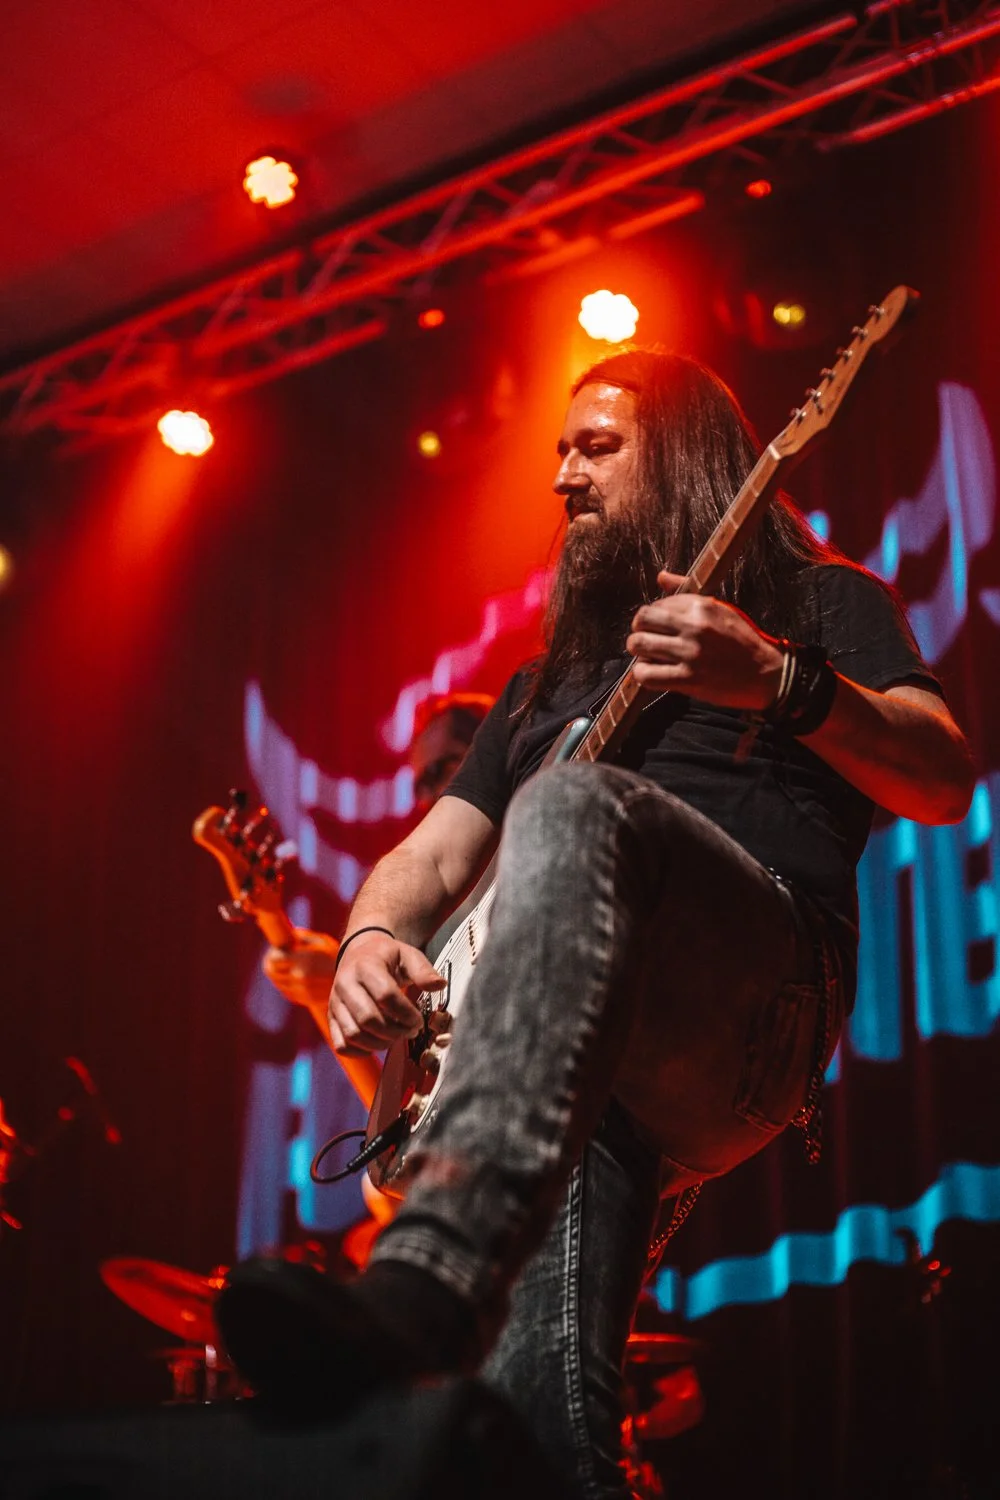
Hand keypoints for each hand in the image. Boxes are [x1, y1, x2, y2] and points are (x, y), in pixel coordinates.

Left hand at [263, 928, 338, 1009]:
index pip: (273, 959)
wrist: (352, 980)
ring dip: (278, 973)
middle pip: (270, 971)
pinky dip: (286, 983)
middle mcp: (300, 977)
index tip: (276, 949)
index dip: (272, 953)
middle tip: (276, 957)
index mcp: (303, 959)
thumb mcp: (321, 940)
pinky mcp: (304, 1000)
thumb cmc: (335, 956)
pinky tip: (296, 976)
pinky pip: (286, 991)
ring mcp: (301, 990)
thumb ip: (301, 936)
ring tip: (288, 965)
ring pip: (277, 982)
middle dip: (270, 962)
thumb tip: (284, 936)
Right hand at [329, 931, 444, 1056]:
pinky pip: (341, 1044)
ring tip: (395, 1037)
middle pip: (368, 1018)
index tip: (418, 1019)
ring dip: (379, 1043)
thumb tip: (439, 985)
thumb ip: (423, 971)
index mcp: (365, 966)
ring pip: (353, 1034)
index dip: (406, 1013)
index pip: (385, 995)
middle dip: (394, 1031)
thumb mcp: (408, 954)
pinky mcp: (332, 1018)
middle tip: (410, 1031)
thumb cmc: (386, 956)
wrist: (359, 952)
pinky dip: (360, 1051)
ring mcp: (335, 1003)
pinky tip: (377, 1043)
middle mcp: (345, 984)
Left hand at [626, 570, 783, 711]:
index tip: (662, 628)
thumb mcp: (720, 609)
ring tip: (649, 657)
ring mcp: (690, 653)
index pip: (658, 604)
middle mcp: (694, 626)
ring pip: (639, 645)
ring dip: (639, 652)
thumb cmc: (743, 640)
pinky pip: (646, 674)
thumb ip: (686, 593)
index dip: (655, 617)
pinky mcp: (688, 679)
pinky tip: (652, 674)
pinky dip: (643, 675)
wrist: (767, 674)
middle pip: (642, 619)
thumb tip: (661, 576)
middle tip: (647, 639)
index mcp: (702, 605)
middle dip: (639, 630)